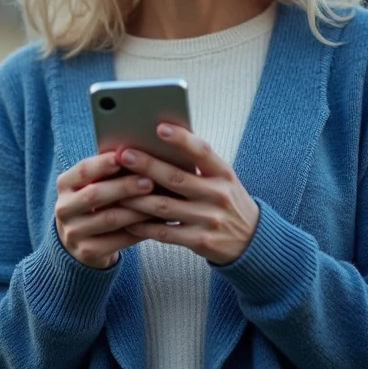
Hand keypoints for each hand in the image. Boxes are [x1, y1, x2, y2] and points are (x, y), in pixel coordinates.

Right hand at [54, 152, 154, 268]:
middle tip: (149, 181)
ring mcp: (73, 232)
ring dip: (137, 210)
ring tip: (159, 202)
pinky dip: (139, 230)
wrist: (78, 242)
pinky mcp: (87, 252)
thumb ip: (108, 172)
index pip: (83, 170)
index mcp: (65, 185)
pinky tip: (156, 223)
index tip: (126, 155)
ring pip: (109, 219)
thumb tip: (140, 153)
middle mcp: (64, 208)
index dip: (104, 163)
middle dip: (124, 187)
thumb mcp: (92, 185)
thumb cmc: (95, 203)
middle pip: (95, 194)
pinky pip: (118, 241)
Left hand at [118, 124, 259, 265]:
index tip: (159, 127)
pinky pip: (165, 233)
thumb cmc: (227, 200)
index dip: (181, 139)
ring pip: (164, 207)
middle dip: (147, 165)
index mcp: (223, 174)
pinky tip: (128, 219)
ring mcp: (209, 219)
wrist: (251, 240)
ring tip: (115, 189)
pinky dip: (144, 226)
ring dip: (137, 198)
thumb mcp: (222, 178)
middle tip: (123, 155)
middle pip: (176, 178)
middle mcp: (218, 195)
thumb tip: (160, 141)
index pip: (202, 151)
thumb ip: (198, 164)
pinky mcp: (200, 241)